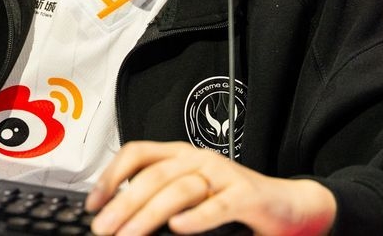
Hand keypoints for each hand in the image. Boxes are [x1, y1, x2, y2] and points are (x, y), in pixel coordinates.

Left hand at [84, 141, 335, 235]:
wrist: (288, 206)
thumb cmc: (235, 202)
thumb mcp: (191, 196)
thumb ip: (160, 201)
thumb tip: (119, 219)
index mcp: (181, 156)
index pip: (138, 154)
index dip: (111, 176)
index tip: (93, 204)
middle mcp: (199, 159)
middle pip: (153, 175)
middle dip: (123, 203)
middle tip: (103, 228)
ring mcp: (224, 175)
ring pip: (179, 189)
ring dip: (149, 214)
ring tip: (129, 235)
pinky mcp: (246, 196)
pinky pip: (218, 205)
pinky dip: (197, 217)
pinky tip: (178, 229)